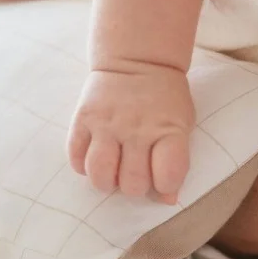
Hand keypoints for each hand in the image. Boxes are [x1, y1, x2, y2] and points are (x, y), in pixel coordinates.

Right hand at [67, 67, 194, 203]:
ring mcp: (106, 123)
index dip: (165, 186)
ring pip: (99, 174)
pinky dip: (83, 166)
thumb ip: (176, 161)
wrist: (138, 58)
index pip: (167, 176)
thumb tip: (167, 200)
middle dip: (133, 187)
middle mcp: (136, 128)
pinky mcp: (82, 118)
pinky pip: (76, 157)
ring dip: (106, 181)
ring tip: (112, 171)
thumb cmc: (165, 100)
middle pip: (131, 183)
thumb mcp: (182, 125)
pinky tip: (95, 156)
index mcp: (168, 129)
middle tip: (133, 173)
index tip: (161, 179)